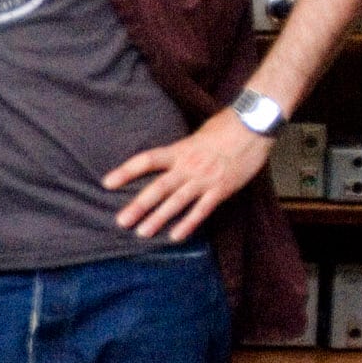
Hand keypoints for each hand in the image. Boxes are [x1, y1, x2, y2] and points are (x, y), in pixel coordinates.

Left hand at [104, 113, 274, 242]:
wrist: (253, 126)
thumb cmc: (225, 127)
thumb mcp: (196, 135)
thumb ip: (180, 151)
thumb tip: (166, 162)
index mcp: (179, 150)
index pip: (147, 160)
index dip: (126, 171)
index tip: (107, 182)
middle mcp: (188, 166)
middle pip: (158, 188)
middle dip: (138, 205)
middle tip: (121, 221)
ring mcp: (205, 179)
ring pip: (177, 202)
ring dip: (159, 219)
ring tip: (142, 233)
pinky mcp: (221, 190)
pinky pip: (202, 210)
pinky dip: (188, 224)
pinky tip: (176, 236)